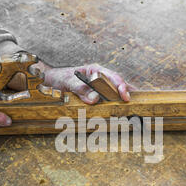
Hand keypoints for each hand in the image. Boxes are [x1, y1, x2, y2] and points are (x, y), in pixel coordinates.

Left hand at [7, 63, 135, 104]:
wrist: (49, 83)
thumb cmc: (57, 79)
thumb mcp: (67, 82)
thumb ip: (80, 89)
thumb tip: (94, 99)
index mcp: (95, 71)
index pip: (113, 77)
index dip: (121, 87)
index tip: (125, 97)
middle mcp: (100, 79)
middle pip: (118, 86)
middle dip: (128, 94)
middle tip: (137, 105)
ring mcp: (98, 89)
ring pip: (114, 95)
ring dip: (123, 102)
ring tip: (135, 110)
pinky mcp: (95, 99)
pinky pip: (107, 103)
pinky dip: (114, 108)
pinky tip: (120, 114)